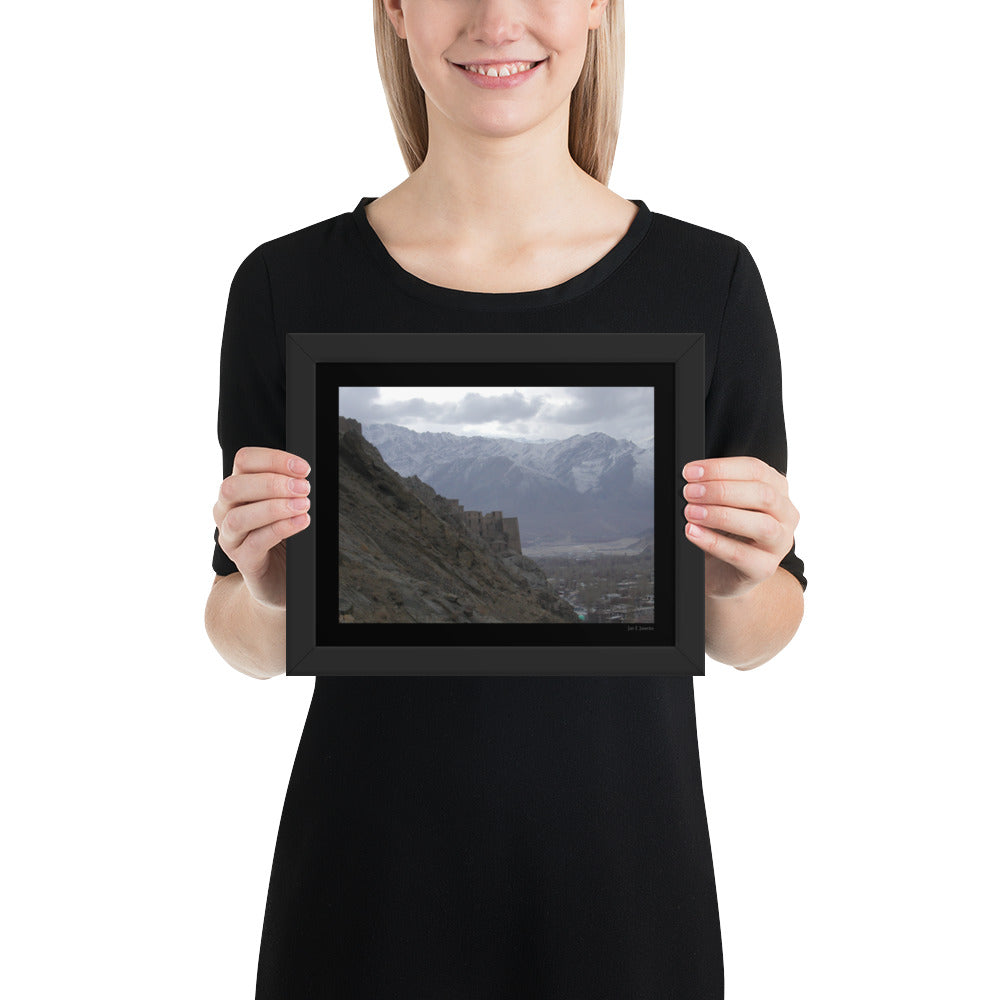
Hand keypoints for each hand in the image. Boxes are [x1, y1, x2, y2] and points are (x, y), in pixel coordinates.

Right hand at [213, 447, 311, 609]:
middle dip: (272, 483)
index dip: (273, 459)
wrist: (279, 576)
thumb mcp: (284, 504)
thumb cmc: (282, 536)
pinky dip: (280, 529)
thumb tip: (304, 473)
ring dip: (275, 507)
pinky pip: (254, 543)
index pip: (244, 461)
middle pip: (235, 486)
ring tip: (303, 505)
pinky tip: (300, 522)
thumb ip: (288, 486)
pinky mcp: (242, 560)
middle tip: (304, 487)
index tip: (303, 467)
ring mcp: (230, 537)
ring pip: (239, 517)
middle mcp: (226, 510)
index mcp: (237, 489)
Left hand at [682, 457, 799, 598]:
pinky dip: (713, 542)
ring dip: (721, 515)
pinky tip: (693, 532)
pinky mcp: (764, 568)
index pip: (755, 469)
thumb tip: (691, 478)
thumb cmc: (726, 532)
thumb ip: (715, 488)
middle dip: (721, 490)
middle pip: (762, 495)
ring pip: (761, 525)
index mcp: (777, 490)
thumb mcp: (724, 504)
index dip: (721, 468)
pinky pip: (741, 554)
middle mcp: (785, 514)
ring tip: (691, 513)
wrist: (723, 573)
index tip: (691, 472)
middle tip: (690, 492)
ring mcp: (779, 543)